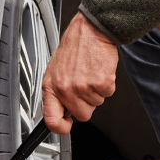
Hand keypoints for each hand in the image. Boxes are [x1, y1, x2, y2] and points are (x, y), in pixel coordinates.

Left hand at [42, 13, 118, 133]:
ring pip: (97, 103)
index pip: (51, 120)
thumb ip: (58, 92)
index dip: (61, 128)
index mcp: (51, 87)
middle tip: (85, 87)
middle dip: (87, 104)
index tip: (67, 125)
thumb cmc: (75, 48)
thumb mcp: (55, 70)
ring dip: (97, 91)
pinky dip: (108, 84)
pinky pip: (108, 94)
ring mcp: (83, 87)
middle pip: (82, 114)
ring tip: (91, 73)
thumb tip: (63, 111)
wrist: (90, 31)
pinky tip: (99, 71)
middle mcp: (66, 89)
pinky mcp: (101, 83)